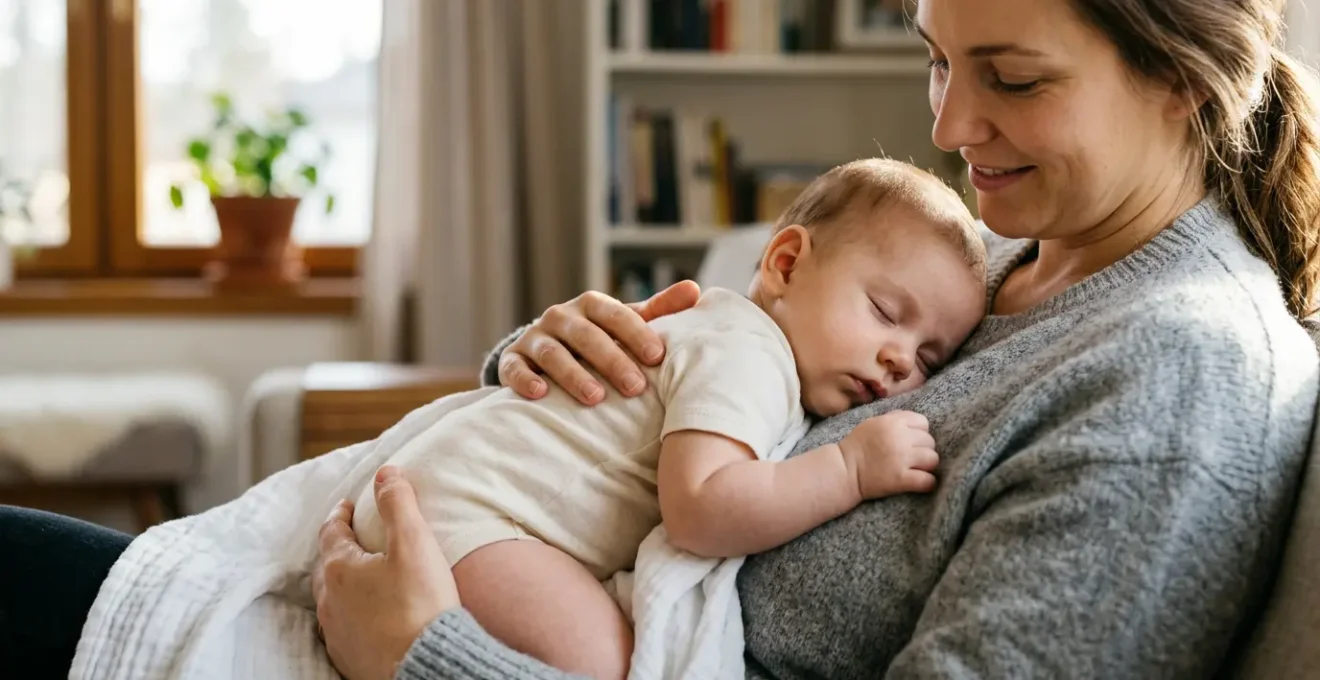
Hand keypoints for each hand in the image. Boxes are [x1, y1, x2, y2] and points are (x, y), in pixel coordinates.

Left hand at [312, 466, 459, 679]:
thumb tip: (385, 472)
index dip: (341, 514)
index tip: (350, 506)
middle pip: (328, 566)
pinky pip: (345, 628)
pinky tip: (370, 617)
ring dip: (345, 584)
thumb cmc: (420, 605)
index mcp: (340, 568)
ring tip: (364, 577)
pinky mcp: (350, 658)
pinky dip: (354, 615)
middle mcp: (330, 602)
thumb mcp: (414, 543)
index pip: (332, 531)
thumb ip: (398, 503)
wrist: (425, 667)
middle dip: (340, 548)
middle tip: (356, 537)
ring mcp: (337, 633)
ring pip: (333, 600)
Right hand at [499, 281, 700, 404]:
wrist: (545, 352)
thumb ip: (659, 309)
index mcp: (591, 305)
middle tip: (636, 387)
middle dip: (612, 360)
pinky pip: (515, 369)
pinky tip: (541, 394)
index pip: (615, 314)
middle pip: (586, 336)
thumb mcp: (627, 322)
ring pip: (553, 353)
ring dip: (573, 374)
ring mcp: (534, 339)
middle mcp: (561, 317)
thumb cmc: (599, 338)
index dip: (636, 334)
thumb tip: (696, 290)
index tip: (657, 357)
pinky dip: (526, 380)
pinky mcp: (513, 361)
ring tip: (595, 398)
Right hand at [839, 411, 938, 498]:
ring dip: (927, 465)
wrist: (843, 470)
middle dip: (923, 449)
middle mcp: (900, 438)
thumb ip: (894, 419)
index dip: (919, 432)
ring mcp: (902, 459)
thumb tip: (914, 421)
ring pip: (933, 459)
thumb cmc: (857, 447)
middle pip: (930, 441)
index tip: (911, 441)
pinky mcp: (901, 479)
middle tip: (911, 457)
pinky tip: (919, 482)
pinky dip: (927, 483)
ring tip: (915, 468)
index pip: (923, 423)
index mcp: (892, 422)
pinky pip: (928, 481)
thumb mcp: (873, 423)